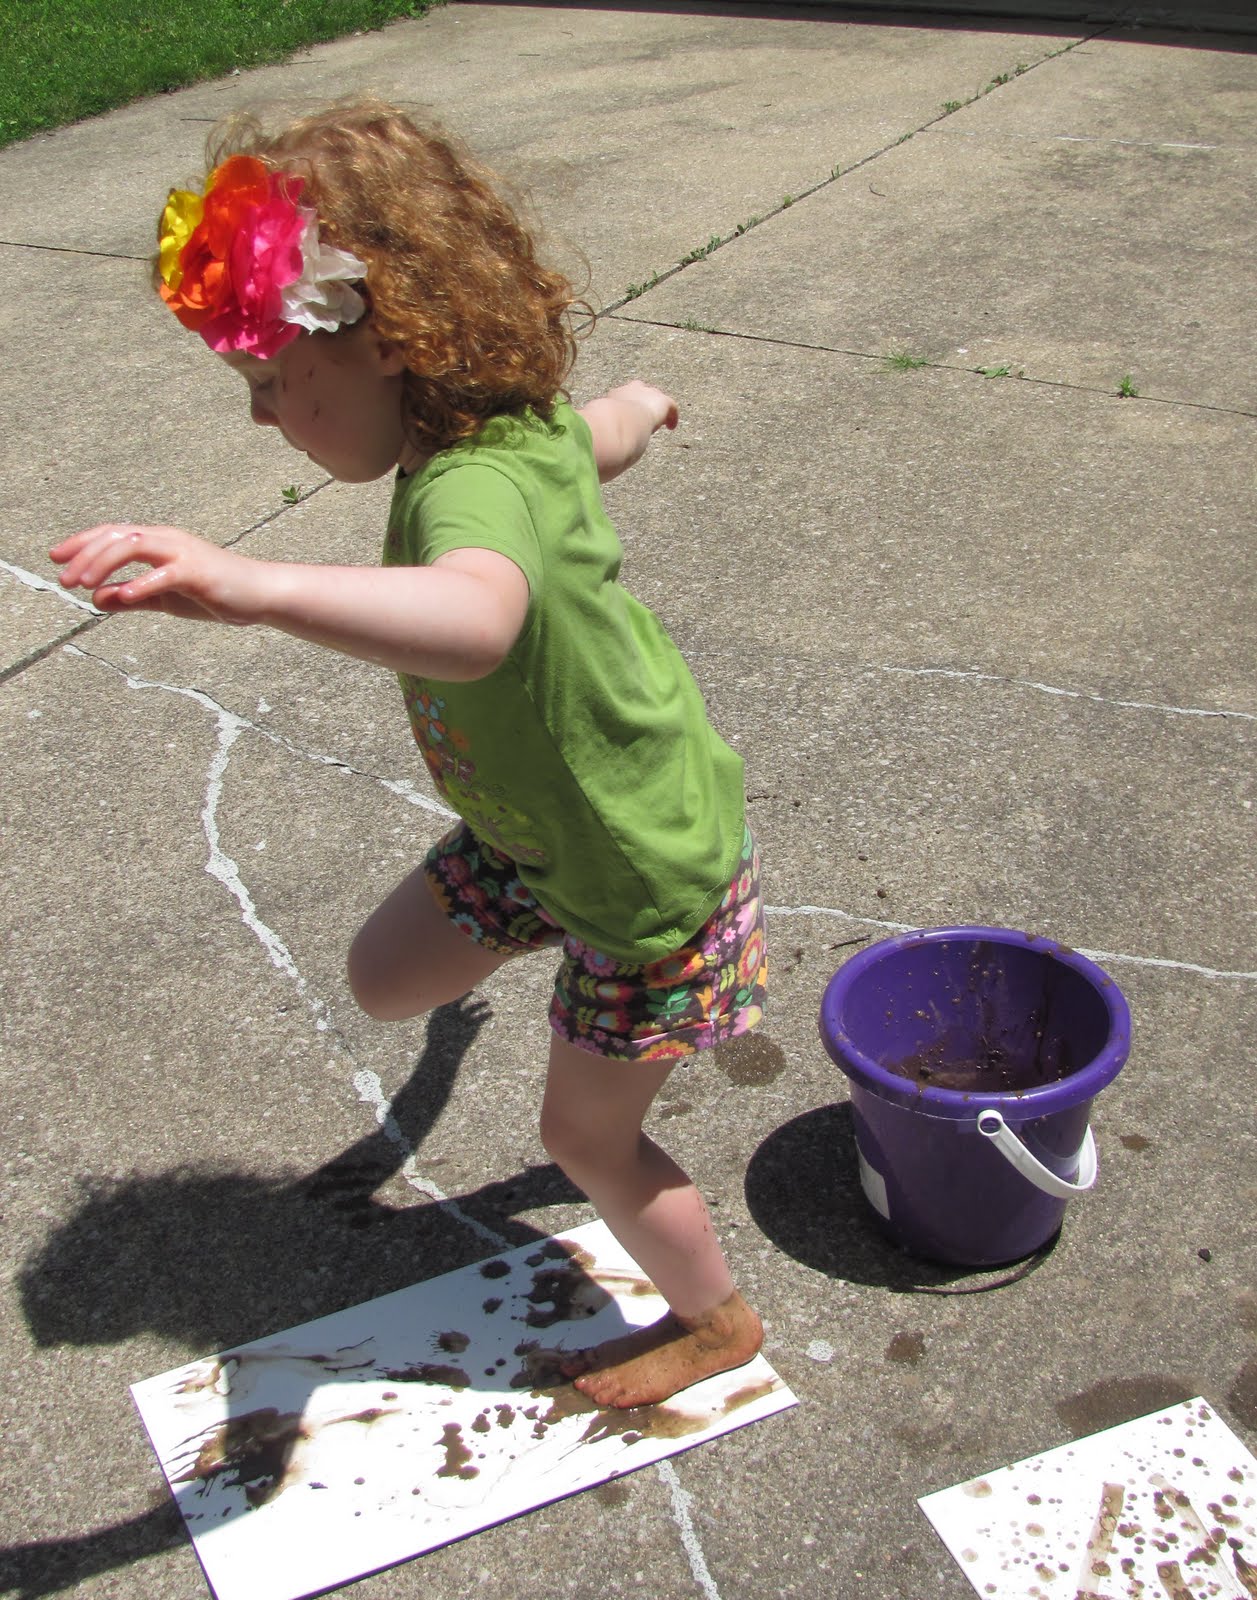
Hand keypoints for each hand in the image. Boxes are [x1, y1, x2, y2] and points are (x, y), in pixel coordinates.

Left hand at [49, 524, 266, 625]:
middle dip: (85, 555)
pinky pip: (166, 574)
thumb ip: (132, 597)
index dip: (81, 543)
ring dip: (105, 563)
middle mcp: (167, 540)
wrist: (259, 595)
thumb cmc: (213, 593)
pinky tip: (124, 596)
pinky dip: (143, 583)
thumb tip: (97, 598)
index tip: (56, 559)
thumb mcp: (164, 598)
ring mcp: (183, 553)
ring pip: (135, 546)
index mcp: (158, 542)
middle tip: (64, 579)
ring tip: (85, 584)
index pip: (112, 535)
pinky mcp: (198, 572)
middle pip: (117, 536)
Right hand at [604, 380, 678, 434]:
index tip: (626, 411)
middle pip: (640, 389)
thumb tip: (596, 443)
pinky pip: (671, 407)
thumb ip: (603, 428)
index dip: (625, 402)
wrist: (620, 419)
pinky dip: (672, 417)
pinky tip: (671, 427)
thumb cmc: (607, 425)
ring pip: (656, 397)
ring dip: (657, 408)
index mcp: (616, 394)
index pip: (622, 394)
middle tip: (644, 413)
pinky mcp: (663, 401)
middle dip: (642, 399)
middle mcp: (633, 389)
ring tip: (660, 421)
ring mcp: (649, 393)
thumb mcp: (602, 424)